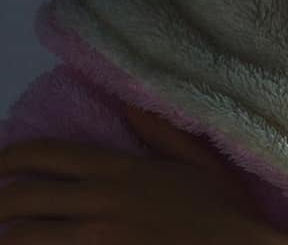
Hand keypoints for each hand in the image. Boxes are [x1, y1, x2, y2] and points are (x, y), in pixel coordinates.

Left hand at [0, 103, 287, 243]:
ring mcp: (95, 239)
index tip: (0, 164)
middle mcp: (99, 201)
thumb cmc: (224, 211)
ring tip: (10, 233)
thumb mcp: (198, 162)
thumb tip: (130, 98)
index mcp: (120, 170)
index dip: (11, 156)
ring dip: (9, 234)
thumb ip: (160, 132)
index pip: (46, 154)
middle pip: (20, 196)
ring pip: (21, 236)